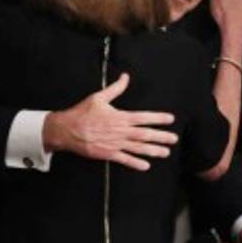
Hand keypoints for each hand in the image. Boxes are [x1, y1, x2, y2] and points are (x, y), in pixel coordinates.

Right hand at [42, 73, 177, 170]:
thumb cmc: (82, 113)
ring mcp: (115, 144)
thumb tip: (125, 77)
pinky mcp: (108, 154)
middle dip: (161, 137)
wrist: (67, 130)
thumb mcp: (98, 97)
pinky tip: (146, 165)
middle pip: (145, 135)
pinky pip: (124, 159)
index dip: (158, 118)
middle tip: (174, 139)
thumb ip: (115, 89)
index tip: (170, 119)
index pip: (143, 118)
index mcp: (119, 117)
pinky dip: (135, 163)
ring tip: (165, 152)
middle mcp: (120, 131)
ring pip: (138, 148)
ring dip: (153, 151)